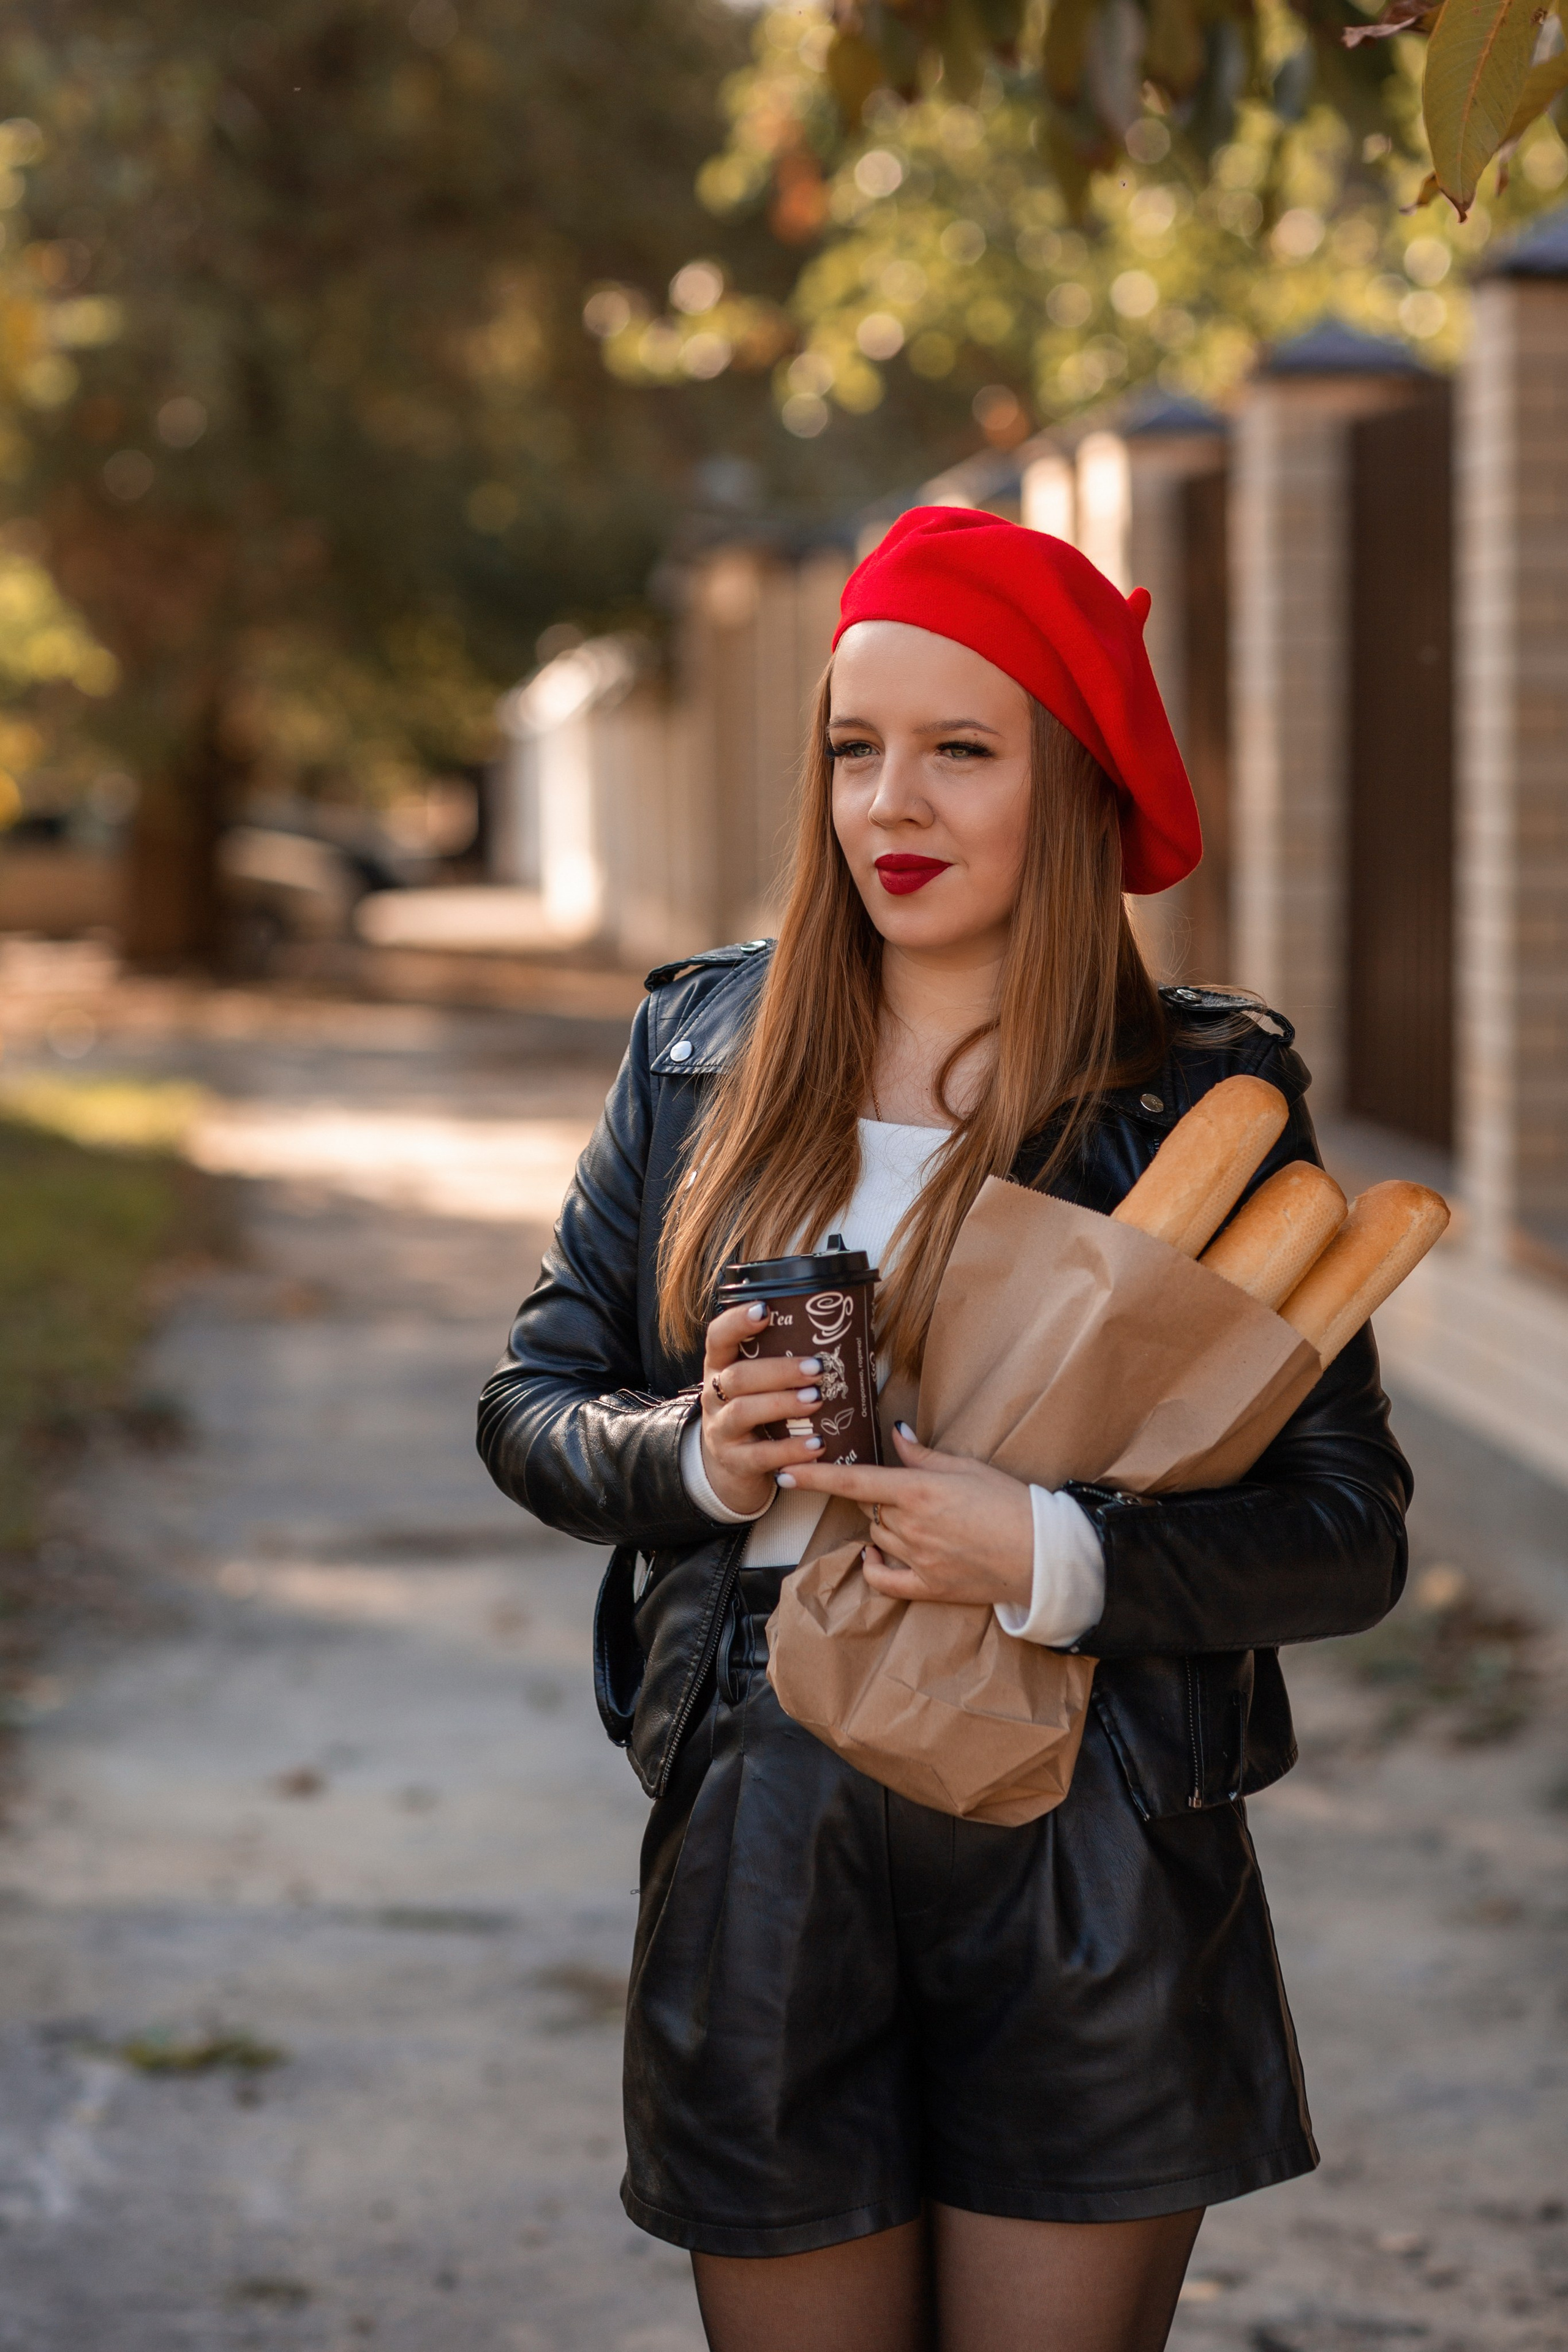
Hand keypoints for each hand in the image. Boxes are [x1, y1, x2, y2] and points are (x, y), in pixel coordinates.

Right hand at [697, 1302, 827, 1517]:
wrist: (734, 1465)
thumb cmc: (757, 1410)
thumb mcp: (758, 1383)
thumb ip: (781, 1359)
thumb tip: (845, 1327)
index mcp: (720, 1366)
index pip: (718, 1337)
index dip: (737, 1322)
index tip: (765, 1310)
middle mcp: (713, 1395)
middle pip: (737, 1376)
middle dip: (778, 1370)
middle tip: (817, 1367)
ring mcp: (721, 1430)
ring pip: (744, 1412)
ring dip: (783, 1403)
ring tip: (817, 1399)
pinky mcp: (735, 1461)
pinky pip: (761, 1455)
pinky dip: (790, 1450)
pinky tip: (817, 1445)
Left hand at [778, 1422, 1032, 1609]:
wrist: (1042, 1553)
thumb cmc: (1010, 1503)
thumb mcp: (967, 1468)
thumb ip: (923, 1454)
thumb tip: (895, 1432)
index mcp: (918, 1490)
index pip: (853, 1481)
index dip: (814, 1477)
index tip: (786, 1472)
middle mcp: (911, 1525)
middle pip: (869, 1508)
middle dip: (879, 1498)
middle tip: (909, 1492)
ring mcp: (917, 1559)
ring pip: (877, 1537)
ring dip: (884, 1526)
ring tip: (920, 1520)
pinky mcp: (927, 1587)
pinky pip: (883, 1579)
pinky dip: (875, 1566)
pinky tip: (876, 1556)